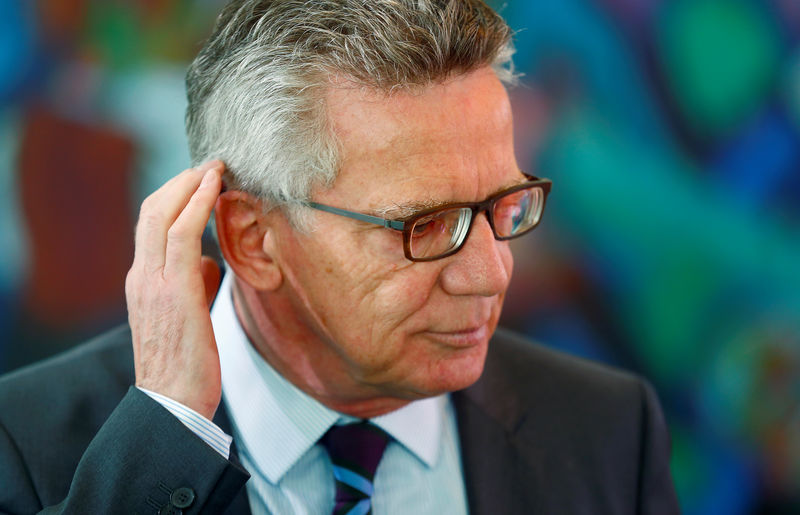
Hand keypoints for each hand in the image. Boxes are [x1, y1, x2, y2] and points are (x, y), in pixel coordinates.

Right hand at [126, 160, 223, 419]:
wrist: (172, 403)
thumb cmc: (186, 365)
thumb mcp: (188, 316)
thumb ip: (194, 285)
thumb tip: (209, 264)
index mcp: (143, 282)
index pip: (151, 225)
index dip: (175, 196)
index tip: (201, 180)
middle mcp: (142, 276)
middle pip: (152, 210)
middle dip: (181, 181)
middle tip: (211, 165)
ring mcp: (153, 282)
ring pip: (162, 214)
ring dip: (191, 184)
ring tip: (216, 168)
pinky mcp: (174, 290)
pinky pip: (183, 234)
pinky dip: (198, 204)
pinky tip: (215, 186)